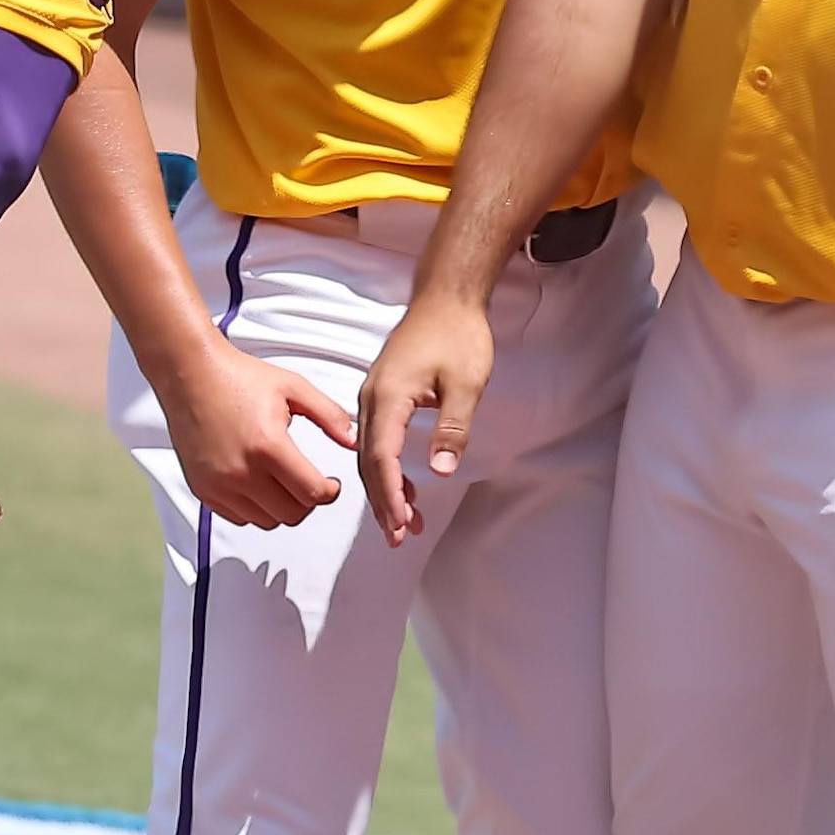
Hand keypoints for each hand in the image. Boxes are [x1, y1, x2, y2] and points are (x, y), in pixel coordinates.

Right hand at [155, 331, 354, 534]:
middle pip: (292, 514)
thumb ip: (330, 415)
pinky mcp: (204, 490)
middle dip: (308, 501)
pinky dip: (254, 509)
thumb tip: (353, 441)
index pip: (312, 494)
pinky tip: (259, 484)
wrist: (190, 374)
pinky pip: (239, 518)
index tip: (331, 484)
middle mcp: (241, 471)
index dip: (330, 492)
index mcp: (268, 446)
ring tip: (284, 483)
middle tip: (310, 483)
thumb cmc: (238, 377)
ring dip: (282, 508)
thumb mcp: (293, 387)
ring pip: (266, 521)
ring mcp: (219, 485)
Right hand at [357, 288, 500, 544]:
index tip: (401, 524)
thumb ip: (452, 428)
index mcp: (388, 396)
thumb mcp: (466, 384)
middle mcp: (371, 399)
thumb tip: (440, 471)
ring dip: (385, 489)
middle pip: (369, 462)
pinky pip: (376, 440)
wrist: (446, 296)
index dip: (391, 494)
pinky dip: (387, 468)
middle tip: (398, 538)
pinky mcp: (381, 395)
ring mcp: (373, 396)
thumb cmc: (458, 335)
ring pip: (370, 454)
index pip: (382, 456)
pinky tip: (405, 487)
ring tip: (405, 523)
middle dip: (383, 503)